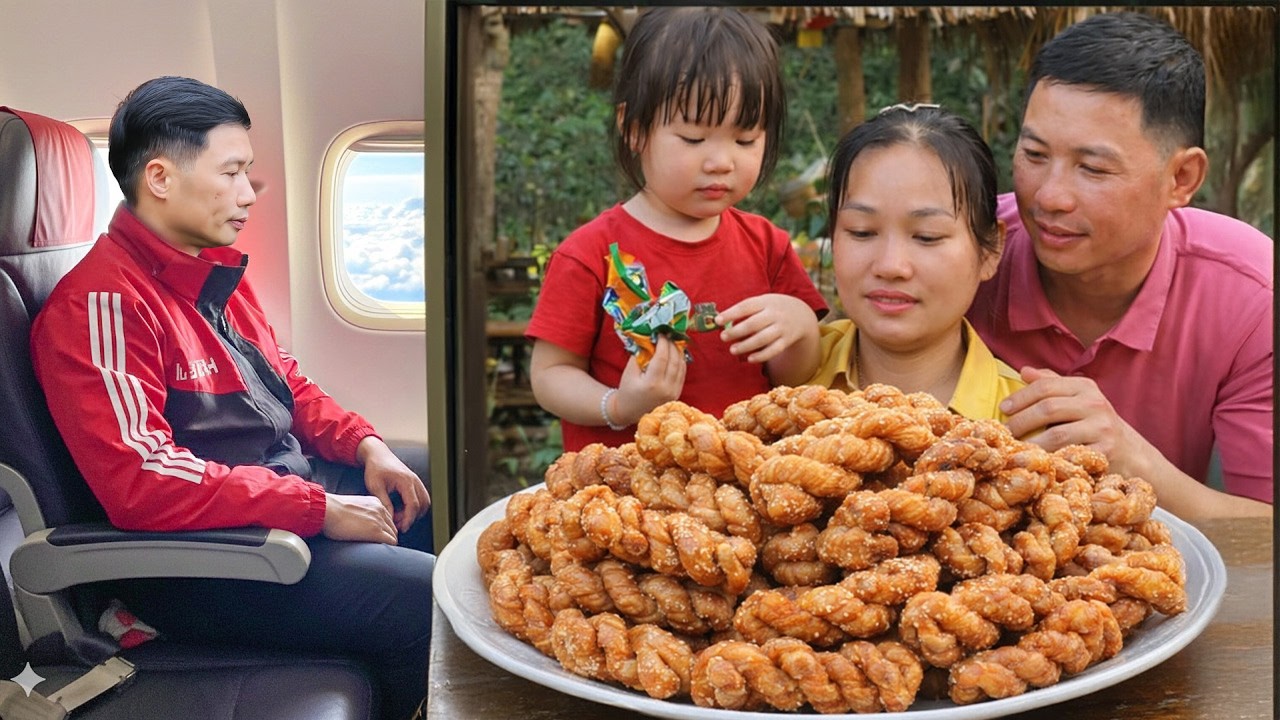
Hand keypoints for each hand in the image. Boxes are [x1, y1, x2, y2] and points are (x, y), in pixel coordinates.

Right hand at [322, 493, 398, 543]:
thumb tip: (358, 522)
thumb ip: (360, 512)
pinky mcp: (376, 532)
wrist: (327, 510)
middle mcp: (380, 510)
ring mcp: (379, 521)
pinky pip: (391, 541)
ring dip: (388, 542)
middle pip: (393, 527)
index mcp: (375, 503)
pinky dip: (388, 547)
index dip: (384, 528)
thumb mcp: (352, 506)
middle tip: (379, 545)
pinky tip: (380, 551)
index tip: (378, 536)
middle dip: (388, 536)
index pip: (387, 518)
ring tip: (379, 549)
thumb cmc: (331, 511)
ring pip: (393, 535)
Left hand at [358, 437, 430, 532]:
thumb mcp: (375, 487)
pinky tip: (400, 509)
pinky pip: (421, 497)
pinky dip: (414, 506)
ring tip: (398, 516)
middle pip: (422, 505)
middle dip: (412, 517)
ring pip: (424, 502)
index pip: (413, 504)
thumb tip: (390, 518)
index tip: (401, 528)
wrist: (377, 455)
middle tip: (397, 522)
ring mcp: (416, 481)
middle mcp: (414, 481)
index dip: (408, 519)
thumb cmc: (375, 468)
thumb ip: (384, 503)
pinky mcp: (414, 483)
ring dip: (414, 512)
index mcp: (405, 481)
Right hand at [614, 335, 685, 425]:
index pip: (662, 357)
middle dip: (672, 345)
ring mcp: (673, 393)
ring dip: (678, 352)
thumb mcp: (629, 372)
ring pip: (681, 367)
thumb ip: (639, 355)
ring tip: (673, 341)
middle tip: (668, 334)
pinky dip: (680, 362)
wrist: (629, 412)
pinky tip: (676, 354)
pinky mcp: (676, 394)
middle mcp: (666, 389)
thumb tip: (649, 340)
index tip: (661, 333)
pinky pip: (682, 375)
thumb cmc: (627, 391)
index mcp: (652, 383)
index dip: (663, 343)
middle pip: (674, 361)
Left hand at [716, 294, 814, 363]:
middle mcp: (775, 314)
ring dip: (746, 345)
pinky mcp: (787, 340)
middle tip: (723, 337)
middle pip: (753, 324)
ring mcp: (782, 328)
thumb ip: (745, 311)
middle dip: (736, 331)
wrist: (802, 315)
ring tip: (732, 350)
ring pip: (762, 338)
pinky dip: (761, 355)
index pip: (746, 306)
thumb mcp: (763, 302)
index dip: (731, 313)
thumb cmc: (773, 309)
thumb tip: (722, 323)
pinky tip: (749, 359)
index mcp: (765, 301)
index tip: (717, 321)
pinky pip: (773, 350)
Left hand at [1004, 367, 1272, 519]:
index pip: (1046, 386)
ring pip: (1056, 435)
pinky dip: (1049, 460)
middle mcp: (1096, 404)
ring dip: (1030, 444)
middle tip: (1003, 434)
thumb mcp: (1079, 400)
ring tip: (1013, 450)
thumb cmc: (1096, 426)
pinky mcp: (1105, 452)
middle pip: (1048, 408)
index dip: (1021, 397)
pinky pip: (1069, 456)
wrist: (1135, 456)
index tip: (1003, 409)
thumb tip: (1023, 370)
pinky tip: (1036, 464)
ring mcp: (1102, 429)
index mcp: (1085, 387)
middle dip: (1020, 421)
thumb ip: (1052, 384)